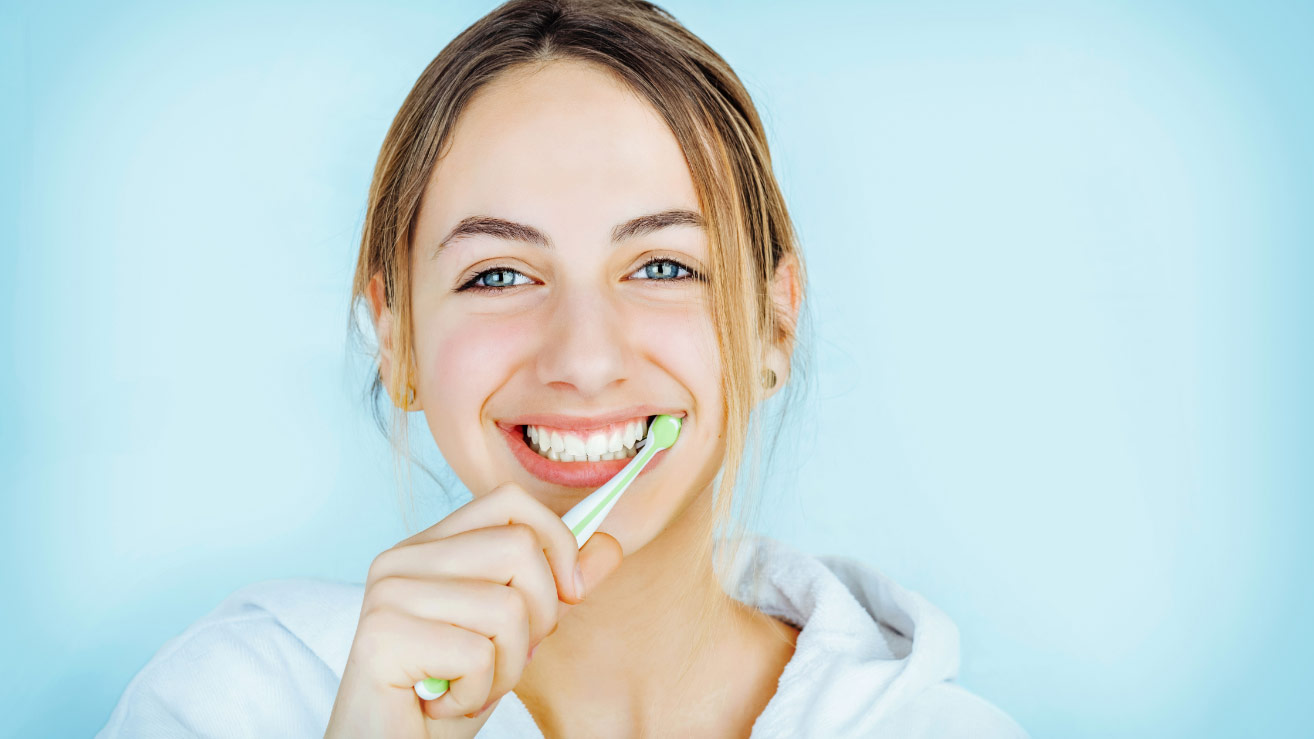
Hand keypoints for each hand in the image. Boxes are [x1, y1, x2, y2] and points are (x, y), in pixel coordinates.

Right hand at [324, 482, 623, 737]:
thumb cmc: (448, 692)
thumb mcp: (514, 635)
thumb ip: (555, 589)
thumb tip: (608, 545)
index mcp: (430, 547)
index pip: (511, 503)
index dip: (558, 542)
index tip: (570, 593)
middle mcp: (401, 559)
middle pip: (519, 549)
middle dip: (540, 616)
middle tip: (505, 658)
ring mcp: (389, 595)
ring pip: (506, 606)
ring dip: (508, 666)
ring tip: (471, 685)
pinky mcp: (383, 637)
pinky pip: (478, 654)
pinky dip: (479, 691)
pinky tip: (446, 702)